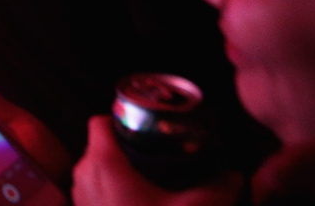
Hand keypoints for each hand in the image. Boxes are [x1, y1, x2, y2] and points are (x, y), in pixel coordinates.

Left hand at [70, 116, 238, 205]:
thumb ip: (221, 185)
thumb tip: (233, 174)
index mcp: (102, 165)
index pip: (101, 120)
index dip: (124, 117)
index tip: (151, 126)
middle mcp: (83, 179)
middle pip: (101, 147)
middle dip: (130, 149)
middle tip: (161, 155)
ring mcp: (81, 202)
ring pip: (99, 174)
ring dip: (124, 175)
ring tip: (156, 183)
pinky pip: (98, 197)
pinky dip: (118, 197)